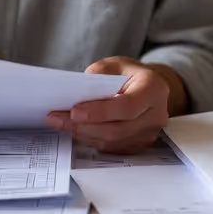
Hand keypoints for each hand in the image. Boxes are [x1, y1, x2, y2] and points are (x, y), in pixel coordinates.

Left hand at [44, 57, 184, 153]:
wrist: (147, 88)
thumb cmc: (129, 75)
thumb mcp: (114, 65)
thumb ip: (97, 77)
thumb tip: (74, 95)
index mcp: (153, 89)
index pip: (127, 106)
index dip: (99, 112)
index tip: (74, 112)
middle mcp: (156, 114)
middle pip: (117, 128)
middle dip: (83, 125)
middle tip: (56, 118)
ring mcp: (150, 133)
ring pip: (112, 141)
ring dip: (83, 134)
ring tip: (60, 123)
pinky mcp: (139, 144)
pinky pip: (112, 147)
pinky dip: (91, 139)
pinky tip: (75, 129)